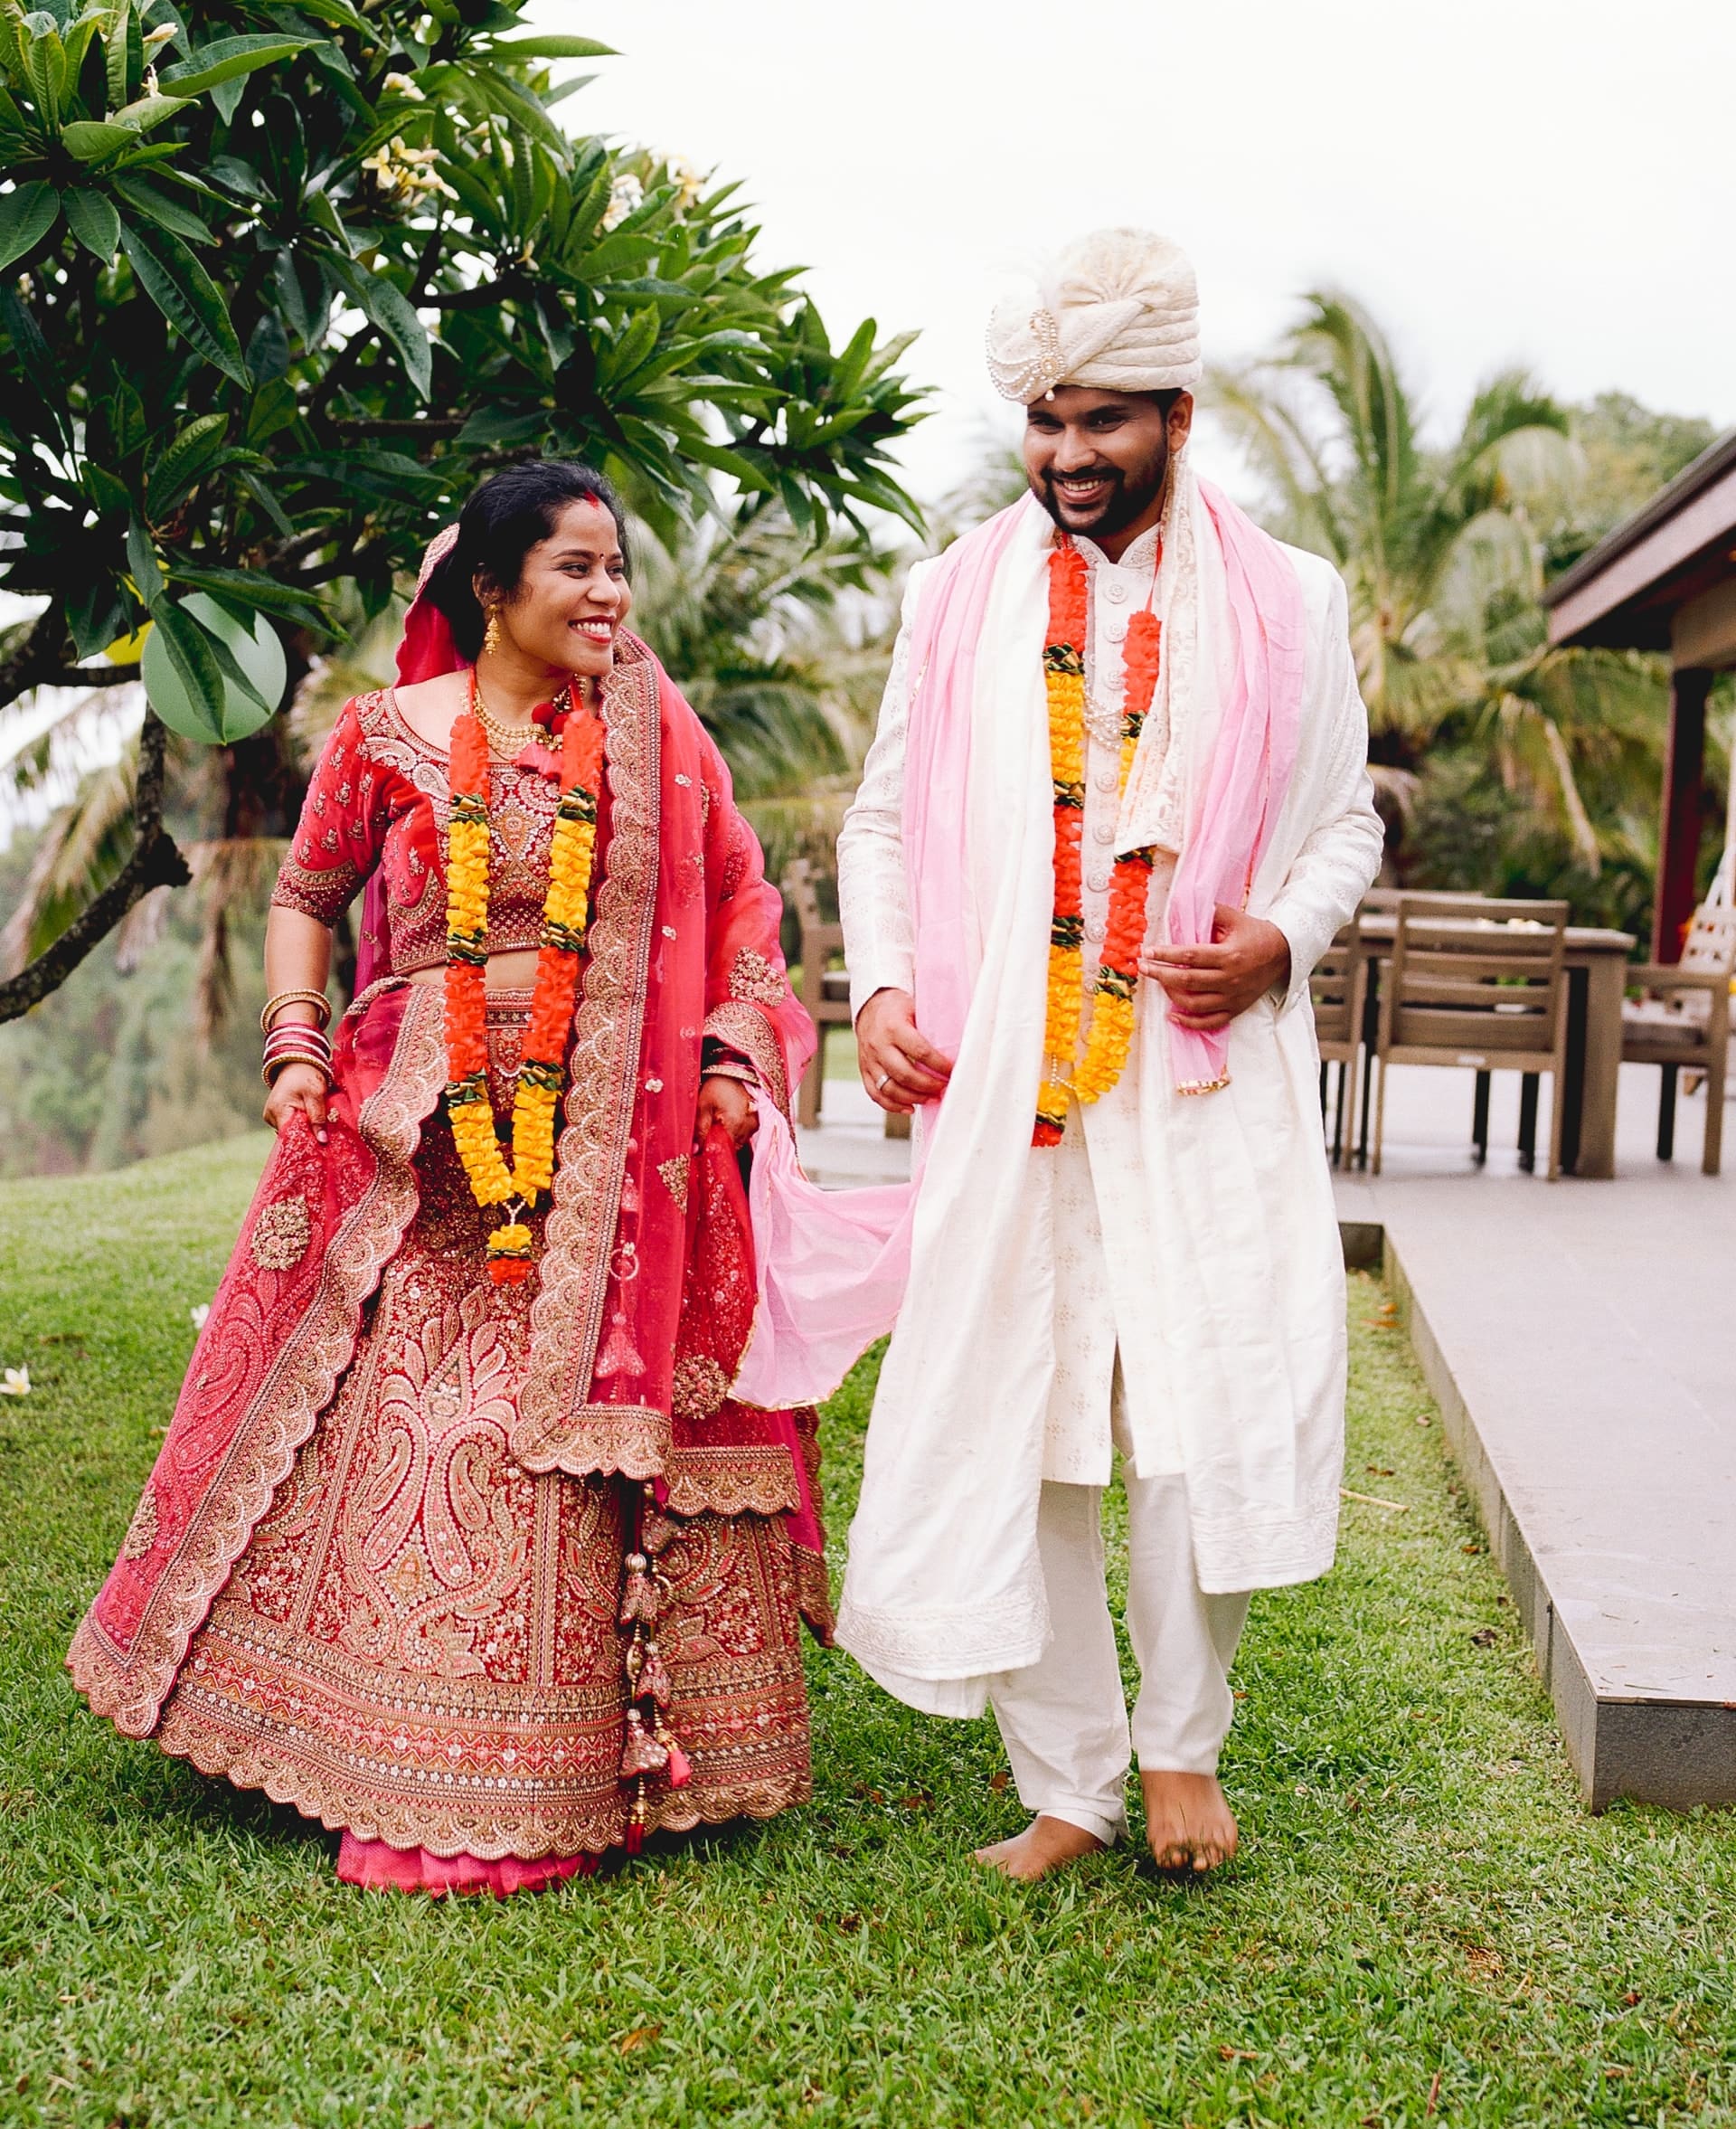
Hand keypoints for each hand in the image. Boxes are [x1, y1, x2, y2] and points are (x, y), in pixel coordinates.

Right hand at [263, 1061, 329, 1144]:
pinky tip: (312, 1126)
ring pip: (290, 1132)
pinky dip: (301, 1127)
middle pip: (290, 1136)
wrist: (297, 1064)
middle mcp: (271, 1116)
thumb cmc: (307, 1076)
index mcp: (278, 1111)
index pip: (290, 1136)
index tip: (321, 1148)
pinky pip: (290, 1126)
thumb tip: (322, 1140)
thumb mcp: (316, 1095)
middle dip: (307, 1139)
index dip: (305, 1143)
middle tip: (325, 1143)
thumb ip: (318, 1118)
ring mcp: (272, 1117)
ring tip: (319, 1132)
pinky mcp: (276, 1116)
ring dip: (305, 1132)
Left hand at [696, 1073, 755, 1149]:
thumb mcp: (703, 1106)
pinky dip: (735, 1131)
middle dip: (719, 1143)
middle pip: (731, 1148)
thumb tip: (694, 1151)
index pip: (722, 1150)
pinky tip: (728, 1120)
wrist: (734, 1072)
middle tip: (709, 1130)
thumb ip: (699, 1130)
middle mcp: (748, 1128)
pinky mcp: (757, 1122)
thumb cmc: (717, 1086)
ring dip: (727, 1137)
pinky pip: (744, 1135)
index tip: (701, 1145)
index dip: (710, 1150)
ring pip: (738, 1142)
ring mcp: (754, 1125)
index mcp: (734, 1124)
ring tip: (719, 1122)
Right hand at [855, 987, 952, 1112]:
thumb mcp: (915, 1007)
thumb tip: (957, 1046)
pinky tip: (909, 1108)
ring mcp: (869, 1059)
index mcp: (894, 1027)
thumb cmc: (898, 1007)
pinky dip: (892, 1105)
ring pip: (889, 1088)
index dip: (939, 1065)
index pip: (920, 1052)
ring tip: (931, 1099)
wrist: (871, 1006)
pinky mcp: (864, 1069)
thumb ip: (930, 1027)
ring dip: (913, 1098)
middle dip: (928, 1086)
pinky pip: (875, 1093)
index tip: (953, 1072)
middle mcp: (879, 1045)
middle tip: (943, 1088)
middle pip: (904, 1074)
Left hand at [1140, 906, 1291, 1032]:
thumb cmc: (1255, 933)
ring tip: (1158, 982)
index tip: (1147, 952)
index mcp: (1228, 955)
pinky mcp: (1236, 1009)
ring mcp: (1233, 997)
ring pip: (1194, 1003)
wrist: (1284, 953)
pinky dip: (1189, 1022)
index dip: (1165, 955)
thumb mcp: (1235, 918)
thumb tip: (1183, 908)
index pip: (1189, 957)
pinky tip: (1172, 1015)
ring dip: (1171, 995)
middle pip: (1187, 981)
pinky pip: (1209, 1021)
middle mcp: (1230, 979)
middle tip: (1142, 968)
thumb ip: (1210, 913)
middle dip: (1160, 974)